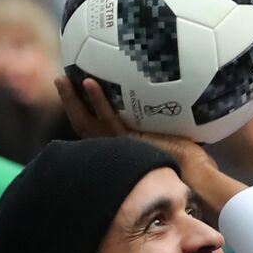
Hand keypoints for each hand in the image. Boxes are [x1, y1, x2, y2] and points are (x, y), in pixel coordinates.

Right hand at [53, 76, 211, 171]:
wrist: (193, 171)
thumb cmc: (186, 154)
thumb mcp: (164, 131)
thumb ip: (156, 118)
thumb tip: (164, 90)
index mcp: (121, 144)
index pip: (93, 128)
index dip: (81, 110)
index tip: (72, 91)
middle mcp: (115, 146)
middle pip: (82, 124)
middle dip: (68, 103)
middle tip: (58, 81)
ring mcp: (120, 144)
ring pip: (88, 121)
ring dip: (73, 100)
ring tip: (63, 80)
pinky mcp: (129, 140)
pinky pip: (109, 118)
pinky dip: (98, 100)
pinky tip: (90, 83)